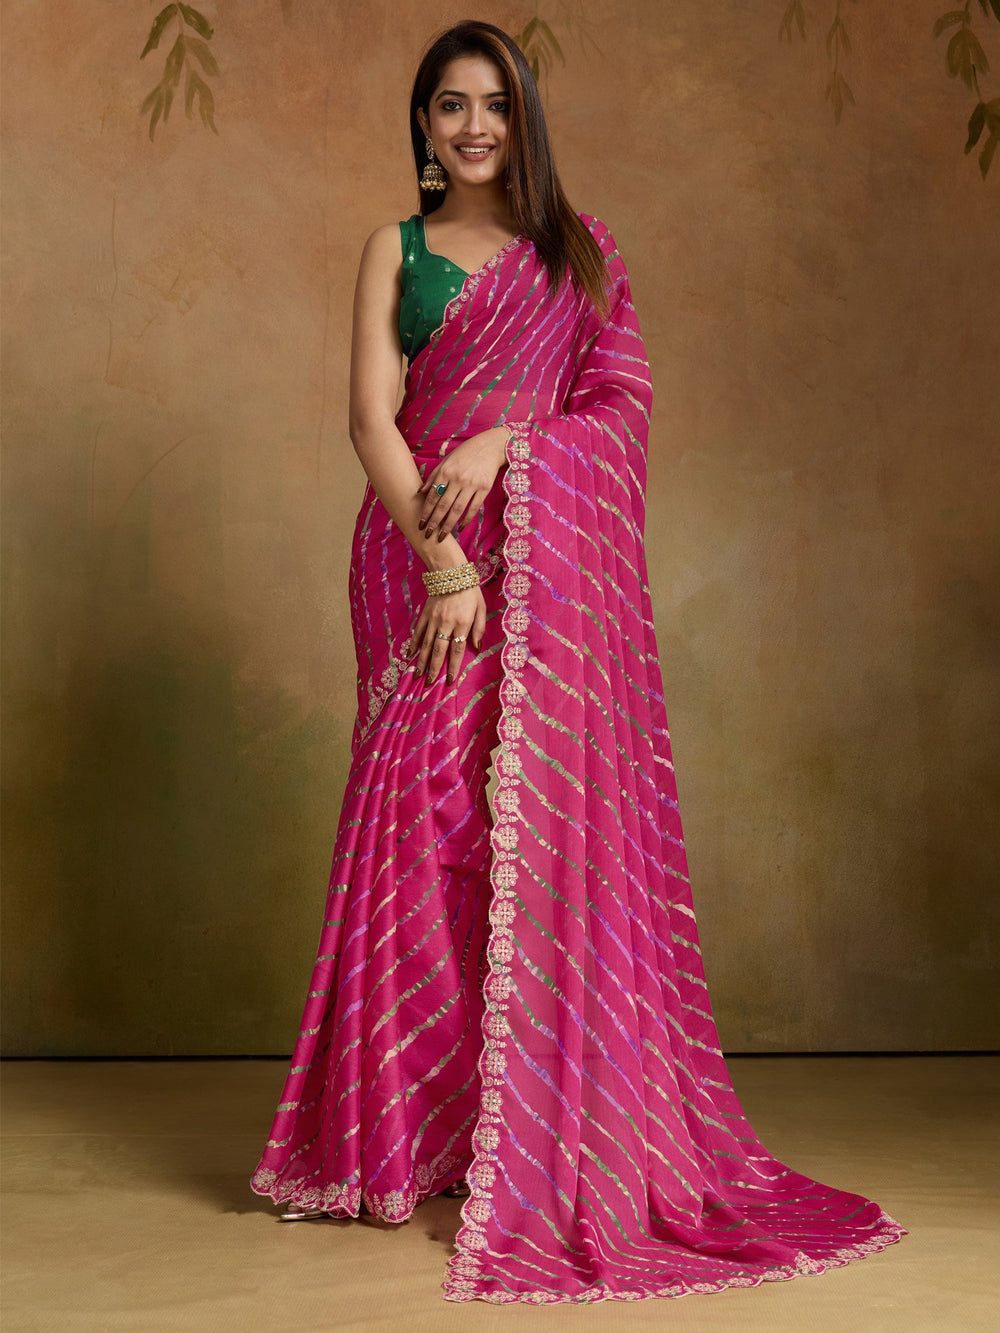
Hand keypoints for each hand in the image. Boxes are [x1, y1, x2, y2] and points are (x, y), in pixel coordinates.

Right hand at [408, 585, 486, 684]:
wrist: (450, 572)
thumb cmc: (470, 591)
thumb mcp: (481, 608)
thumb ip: (479, 628)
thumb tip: (476, 647)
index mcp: (462, 623)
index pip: (457, 650)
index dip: (452, 667)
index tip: (449, 680)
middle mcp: (446, 624)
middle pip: (439, 651)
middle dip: (434, 669)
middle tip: (429, 683)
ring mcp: (433, 619)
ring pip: (427, 644)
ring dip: (422, 661)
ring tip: (418, 675)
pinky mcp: (425, 614)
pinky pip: (418, 631)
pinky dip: (414, 644)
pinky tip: (411, 655)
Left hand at [418, 427, 509, 542]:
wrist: (490, 447)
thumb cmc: (465, 453)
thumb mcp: (446, 461)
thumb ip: (433, 477)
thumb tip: (420, 492)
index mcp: (446, 471)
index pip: (433, 496)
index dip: (425, 512)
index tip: (420, 524)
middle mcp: (457, 479)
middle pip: (443, 505)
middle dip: (434, 522)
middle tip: (427, 535)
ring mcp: (471, 484)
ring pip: (457, 509)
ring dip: (448, 525)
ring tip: (441, 536)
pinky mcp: (484, 488)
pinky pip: (474, 508)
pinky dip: (467, 519)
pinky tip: (460, 527)